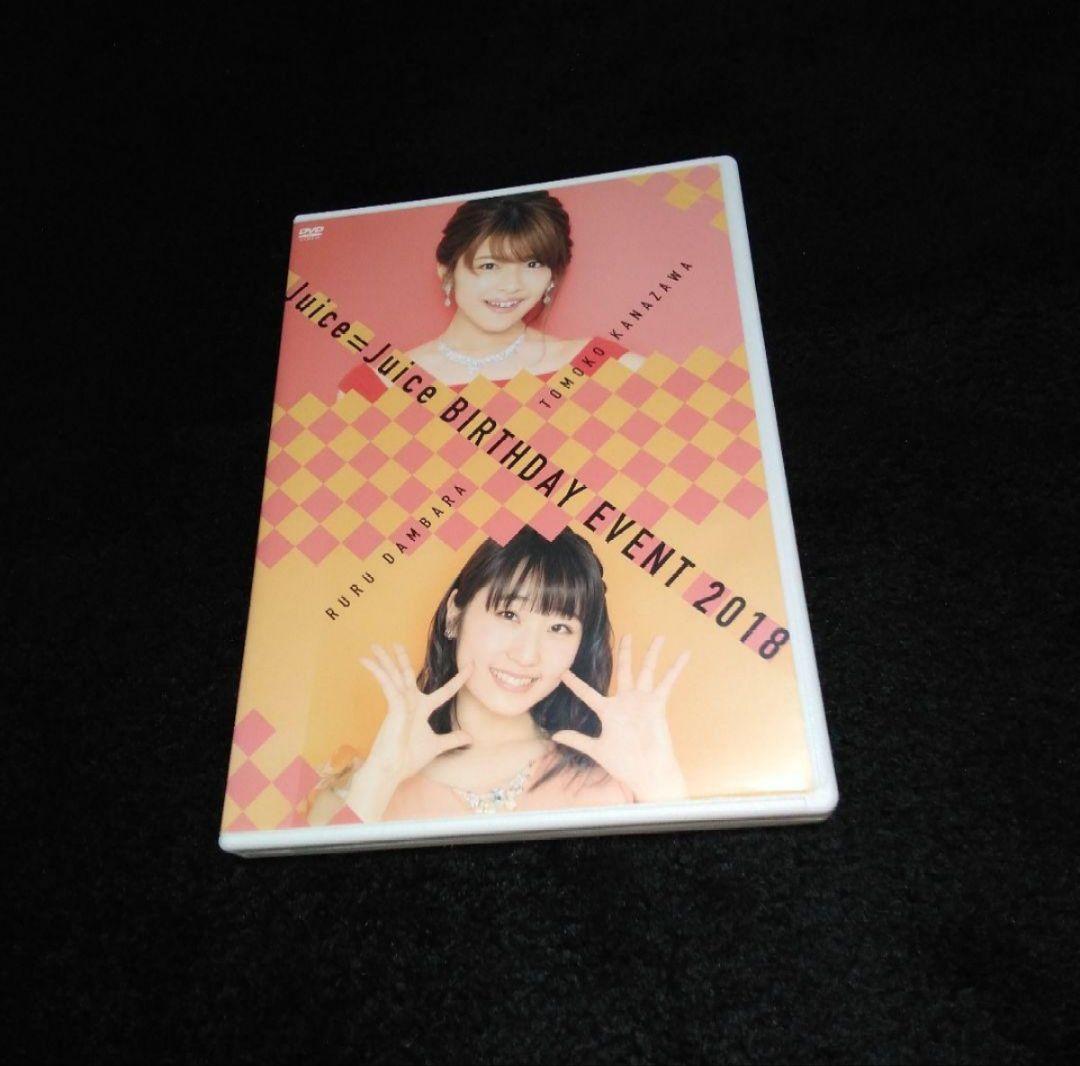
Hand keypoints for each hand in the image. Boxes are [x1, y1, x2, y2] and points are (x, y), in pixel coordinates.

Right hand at [360, 643, 473, 786]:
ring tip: (375, 646)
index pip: (445, 690)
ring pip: (394, 675)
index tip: (472, 665)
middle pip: (407, 675)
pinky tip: (368, 662)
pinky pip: (387, 685)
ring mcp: (401, 703)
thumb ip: (452, 738)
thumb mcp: (437, 745)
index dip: (460, 678)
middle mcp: (411, 703)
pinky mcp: (393, 706)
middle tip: (396, 643)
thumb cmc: (410, 758)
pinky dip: (379, 672)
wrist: (393, 769)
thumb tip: (470, 737)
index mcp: (423, 709)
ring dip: (385, 661)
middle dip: (401, 659)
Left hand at [553, 635, 689, 802]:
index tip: (564, 672)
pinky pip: (667, 682)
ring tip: (659, 636)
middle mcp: (625, 701)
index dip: (575, 683)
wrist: (646, 772)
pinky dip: (676, 669)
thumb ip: (577, 739)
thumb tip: (554, 736)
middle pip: (623, 670)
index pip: (587, 693)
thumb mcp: (596, 749)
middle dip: (625, 652)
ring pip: (646, 670)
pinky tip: (684, 654)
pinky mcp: (656, 704)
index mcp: (608, 711)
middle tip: (626, 635)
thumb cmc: (623, 763)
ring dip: (652, 653)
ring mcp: (642, 701)